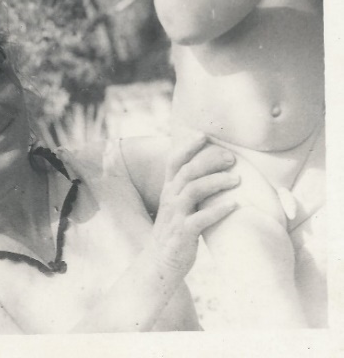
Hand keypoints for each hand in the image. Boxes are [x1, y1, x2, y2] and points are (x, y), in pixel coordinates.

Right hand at [150, 133, 237, 277]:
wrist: (160, 262)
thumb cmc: (176, 230)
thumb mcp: (179, 205)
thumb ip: (190, 188)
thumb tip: (213, 171)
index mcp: (169, 189)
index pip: (174, 160)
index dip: (187, 145)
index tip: (204, 135)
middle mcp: (170, 198)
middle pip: (187, 171)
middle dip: (209, 161)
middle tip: (231, 158)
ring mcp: (175, 215)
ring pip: (193, 190)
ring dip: (216, 181)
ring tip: (237, 180)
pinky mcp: (183, 233)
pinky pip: (201, 219)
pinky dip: (218, 210)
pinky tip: (234, 205)